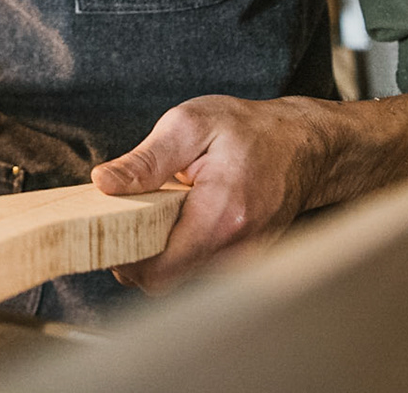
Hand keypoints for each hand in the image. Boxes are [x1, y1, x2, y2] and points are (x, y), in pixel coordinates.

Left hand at [90, 94, 329, 292]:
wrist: (302, 143)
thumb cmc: (248, 130)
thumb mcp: (189, 125)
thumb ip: (145, 160)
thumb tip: (104, 183)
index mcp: (222, 216)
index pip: (158, 273)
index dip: (126, 257)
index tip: (112, 228)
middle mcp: (238, 249)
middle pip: (166, 282)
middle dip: (139, 254)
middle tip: (133, 213)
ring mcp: (245, 260)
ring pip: (181, 277)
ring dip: (161, 250)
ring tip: (165, 208)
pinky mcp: (246, 260)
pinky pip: (199, 267)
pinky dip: (182, 248)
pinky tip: (184, 216)